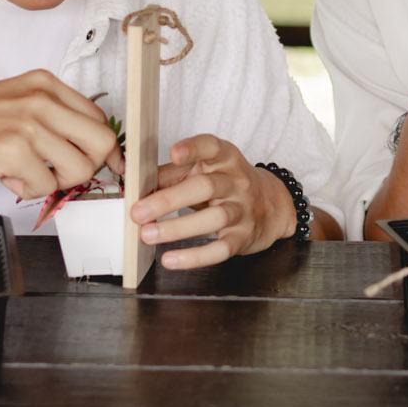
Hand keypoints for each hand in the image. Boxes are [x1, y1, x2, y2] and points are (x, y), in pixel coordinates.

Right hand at [0, 70, 123, 200]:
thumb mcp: (16, 102)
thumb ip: (50, 119)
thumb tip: (86, 152)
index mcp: (45, 84)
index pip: (99, 118)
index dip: (104, 150)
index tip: (104, 167)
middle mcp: (42, 99)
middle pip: (102, 142)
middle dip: (89, 168)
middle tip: (62, 175)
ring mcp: (29, 124)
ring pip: (79, 169)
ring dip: (56, 182)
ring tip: (26, 173)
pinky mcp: (13, 151)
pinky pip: (46, 186)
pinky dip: (28, 190)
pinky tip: (7, 177)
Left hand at [130, 134, 292, 269]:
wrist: (270, 206)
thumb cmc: (225, 185)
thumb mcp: (204, 171)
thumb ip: (172, 175)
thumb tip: (137, 185)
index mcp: (225, 159)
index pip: (211, 147)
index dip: (194, 148)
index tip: (174, 153)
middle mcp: (237, 182)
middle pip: (205, 187)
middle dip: (168, 200)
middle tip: (138, 212)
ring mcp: (242, 210)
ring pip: (213, 219)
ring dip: (177, 228)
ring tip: (147, 236)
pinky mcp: (242, 237)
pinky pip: (220, 249)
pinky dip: (194, 257)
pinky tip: (171, 259)